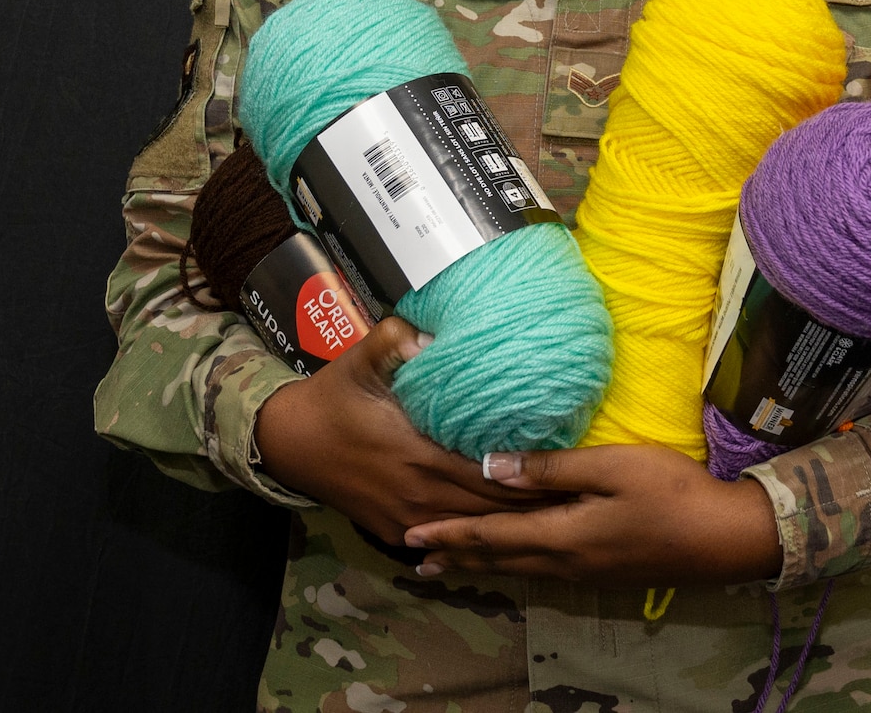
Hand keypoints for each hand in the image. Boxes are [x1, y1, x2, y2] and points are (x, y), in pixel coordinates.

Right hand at [253, 317, 566, 545]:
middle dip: (536, 507)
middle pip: (492, 511)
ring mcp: (407, 520)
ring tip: (560, 517)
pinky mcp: (396, 531)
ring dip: (513, 526)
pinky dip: (480, 536)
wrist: (289, 444)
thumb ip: (396, 339)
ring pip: (473, 531)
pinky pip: (448, 539)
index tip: (571, 471)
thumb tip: (432, 332)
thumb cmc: (333, 397)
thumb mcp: (360, 358)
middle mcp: (419, 495)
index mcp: (418, 454)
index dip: (531, 478)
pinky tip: (510, 533)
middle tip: (582, 498)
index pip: (490, 476)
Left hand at [401, 443, 781, 588]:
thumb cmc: (671, 493)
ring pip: (518, 569)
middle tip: (414, 558)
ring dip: (480, 565)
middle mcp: (565, 561)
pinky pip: (541, 570)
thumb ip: (552, 469)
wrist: (726, 539)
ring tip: (450, 565)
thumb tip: (491, 466)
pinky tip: (514, 561)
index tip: (408, 533)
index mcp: (562, 536)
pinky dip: (512, 565)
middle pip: (498, 560)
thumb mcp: (612, 467)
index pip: (490, 537)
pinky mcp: (603, 570)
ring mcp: (586, 571)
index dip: (449, 534)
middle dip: (455, 557)